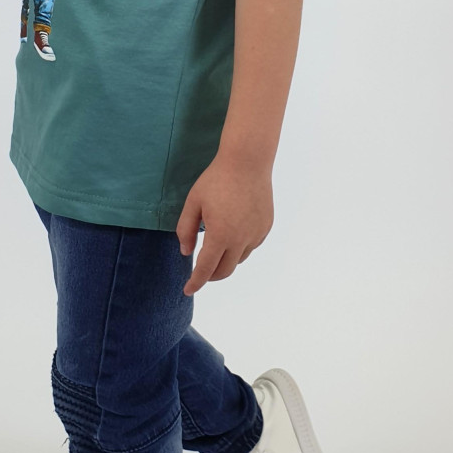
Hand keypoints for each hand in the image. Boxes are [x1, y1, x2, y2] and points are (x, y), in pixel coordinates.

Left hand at [176, 151, 273, 295]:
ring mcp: (256, 234)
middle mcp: (241, 240)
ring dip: (226, 260)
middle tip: (200, 272)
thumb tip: (186, 252)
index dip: (196, 282)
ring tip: (216, 246)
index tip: (188, 290)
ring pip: (239, 259)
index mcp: (220, 235)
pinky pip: (251, 246)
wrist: (247, 162)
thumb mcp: (193, 202)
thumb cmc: (216, 179)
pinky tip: (233, 234)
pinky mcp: (265, 227)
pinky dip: (240, 247)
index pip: (205, 269)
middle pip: (225, 270)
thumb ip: (186, 229)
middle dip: (210, 276)